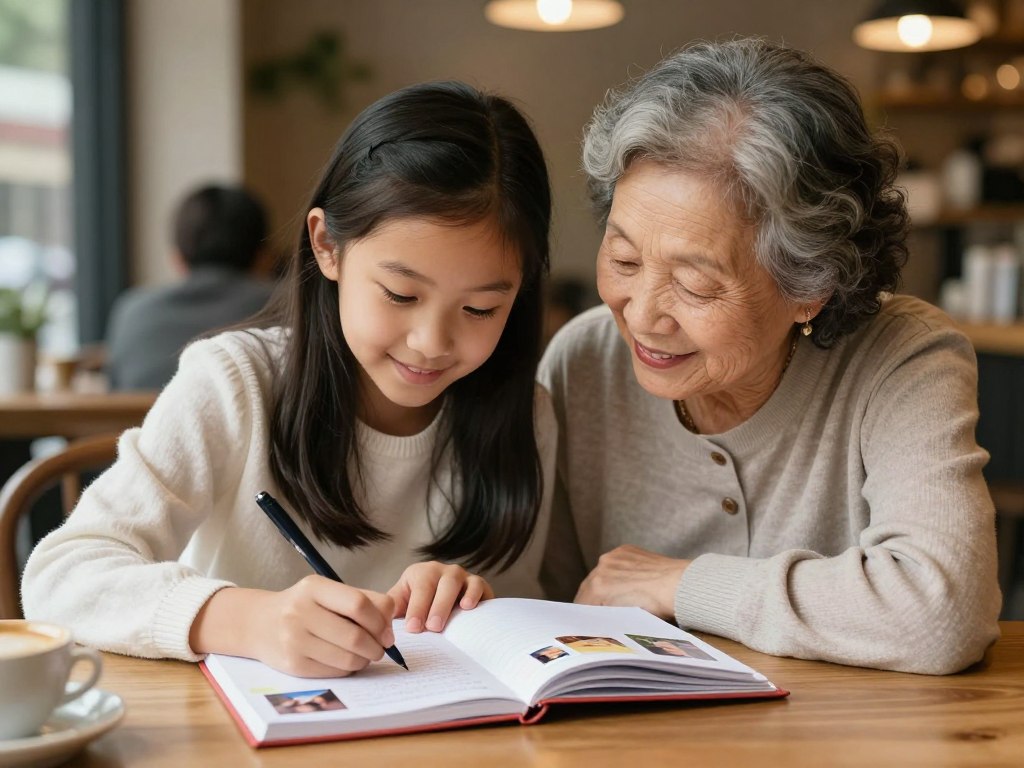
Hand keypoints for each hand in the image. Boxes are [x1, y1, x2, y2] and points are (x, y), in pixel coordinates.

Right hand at [193, 577, 395, 677]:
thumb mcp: (330, 593)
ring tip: (365, 655)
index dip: (380, 621)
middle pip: (355, 635)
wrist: (259, 623)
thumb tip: (390, 628)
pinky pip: (334, 672)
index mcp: (314, 587)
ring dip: (365, 660)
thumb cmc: (305, 606)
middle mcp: (300, 612)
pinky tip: (346, 661)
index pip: (359, 604)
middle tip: (380, 648)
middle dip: (376, 646)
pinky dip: (348, 669)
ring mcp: (294, 640)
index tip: (386, 632)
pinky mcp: (293, 665)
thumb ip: (366, 600)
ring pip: (347, 658)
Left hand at [388, 562, 493, 633]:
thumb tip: (381, 627)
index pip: (420, 588)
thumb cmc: (419, 606)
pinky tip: (468, 607)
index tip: (413, 628)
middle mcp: (441, 571)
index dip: (416, 608)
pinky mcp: (478, 584)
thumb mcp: (402, 603)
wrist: (444, 601)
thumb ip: (390, 611)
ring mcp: (461, 575)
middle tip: (432, 628)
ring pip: (457, 582)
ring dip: (451, 602)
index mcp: (420, 573)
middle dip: (436, 606)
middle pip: (440, 584)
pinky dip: (474, 595)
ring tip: (446, 621)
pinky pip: (478, 585)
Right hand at [574, 545, 688, 620]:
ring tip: (617, 597)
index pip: (582, 603)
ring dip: (605, 584)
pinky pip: (614, 563)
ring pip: (601, 574)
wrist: (681, 586)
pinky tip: (629, 582)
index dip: (586, 614)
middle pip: (589, 587)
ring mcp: (613, 556)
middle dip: (593, 598)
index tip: (588, 619)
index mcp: (598, 587)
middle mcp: (601, 567)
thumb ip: (605, 615)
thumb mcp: (624, 619)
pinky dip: (617, 572)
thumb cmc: (656, 608)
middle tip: (600, 611)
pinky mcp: (625, 550)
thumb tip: (598, 618)